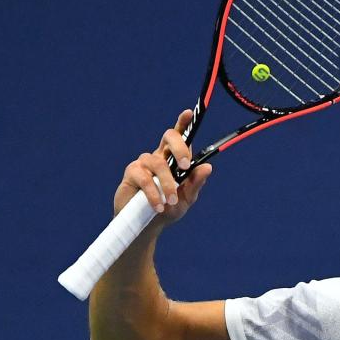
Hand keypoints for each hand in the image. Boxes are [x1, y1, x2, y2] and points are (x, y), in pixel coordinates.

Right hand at [113, 109, 212, 223]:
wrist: (147, 227)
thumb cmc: (168, 210)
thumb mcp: (186, 199)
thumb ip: (195, 183)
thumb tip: (207, 167)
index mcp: (173, 159)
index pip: (178, 137)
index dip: (183, 123)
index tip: (188, 112)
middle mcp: (159, 156)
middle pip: (168, 137)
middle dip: (179, 147)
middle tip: (186, 166)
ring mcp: (144, 163)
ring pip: (158, 163)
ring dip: (167, 183)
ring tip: (171, 202)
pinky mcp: (131, 174)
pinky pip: (144, 178)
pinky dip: (153, 193)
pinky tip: (158, 206)